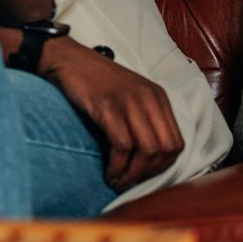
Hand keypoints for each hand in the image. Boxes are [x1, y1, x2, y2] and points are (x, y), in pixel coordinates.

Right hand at [40, 41, 184, 190]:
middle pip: (165, 149)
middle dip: (148, 173)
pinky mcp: (108, 107)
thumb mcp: (128, 96)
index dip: (162, 166)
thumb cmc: (93, 81)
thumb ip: (141, 119)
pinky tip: (108, 173)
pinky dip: (117, 166)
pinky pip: (122, 146)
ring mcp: (129, 102)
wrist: (66, 59)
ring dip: (132, 174)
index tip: (142, 176)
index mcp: (158, 98)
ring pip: (147, 150)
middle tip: (129, 182)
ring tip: (117, 182)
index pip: (176, 143)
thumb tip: (145, 159)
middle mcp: (149, 99)